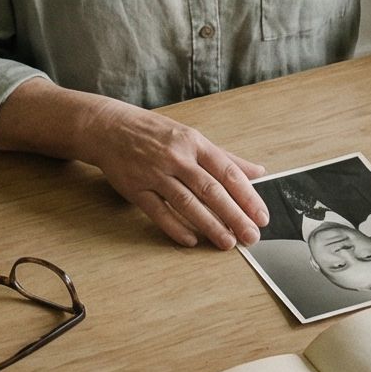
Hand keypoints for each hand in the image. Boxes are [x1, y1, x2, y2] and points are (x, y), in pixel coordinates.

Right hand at [76, 103, 268, 248]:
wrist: (109, 128)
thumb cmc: (154, 133)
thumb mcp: (192, 137)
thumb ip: (225, 157)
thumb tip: (258, 172)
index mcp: (194, 143)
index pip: (227, 172)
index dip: (247, 196)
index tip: (261, 215)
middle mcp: (176, 158)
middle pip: (211, 190)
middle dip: (234, 216)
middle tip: (251, 236)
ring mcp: (155, 174)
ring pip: (187, 203)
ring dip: (210, 225)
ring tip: (227, 243)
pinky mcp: (135, 189)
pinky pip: (159, 212)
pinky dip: (176, 228)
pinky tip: (192, 240)